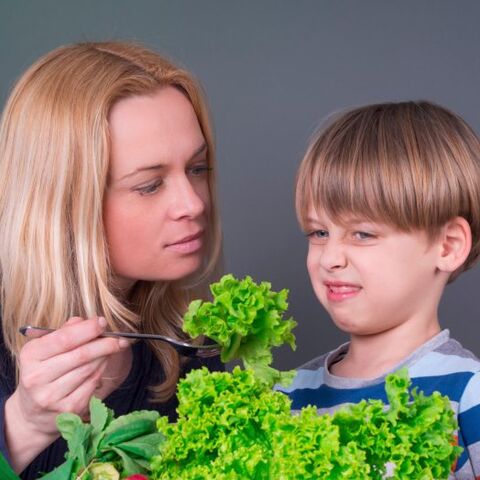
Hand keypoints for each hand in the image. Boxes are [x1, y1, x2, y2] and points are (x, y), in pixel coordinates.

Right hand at [4, 316, 128, 470]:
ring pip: (90, 369)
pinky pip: (93, 383)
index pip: (64, 339)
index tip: (103, 322)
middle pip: (81, 355)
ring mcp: (52, 396)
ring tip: (110, 350)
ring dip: (105, 356)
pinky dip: (101, 372)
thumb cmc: (44, 371)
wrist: (33, 412)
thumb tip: (89, 321)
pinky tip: (101, 366)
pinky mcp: (67, 409)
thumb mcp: (46, 348)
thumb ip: (66, 332)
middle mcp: (37, 377)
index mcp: (30, 355)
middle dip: (105, 344)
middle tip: (119, 338)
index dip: (88, 329)